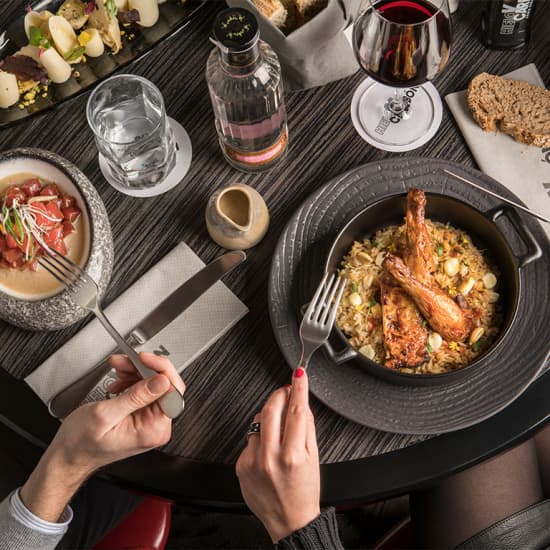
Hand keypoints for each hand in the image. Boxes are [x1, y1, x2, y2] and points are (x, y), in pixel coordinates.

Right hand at [20, 352, 184, 521]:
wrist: (68, 455)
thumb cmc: (80, 443)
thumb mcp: (105, 414)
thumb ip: (136, 396)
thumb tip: (162, 381)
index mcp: (153, 429)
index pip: (173, 391)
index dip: (160, 369)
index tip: (143, 358)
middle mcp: (156, 427)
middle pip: (163, 385)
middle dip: (142, 368)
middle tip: (124, 361)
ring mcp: (150, 422)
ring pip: (153, 385)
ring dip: (135, 373)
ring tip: (118, 370)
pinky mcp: (142, 417)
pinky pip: (144, 392)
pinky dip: (132, 381)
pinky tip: (119, 382)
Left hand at [236, 368, 319, 542]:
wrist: (289, 522)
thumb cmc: (304, 492)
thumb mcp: (314, 458)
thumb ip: (307, 427)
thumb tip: (302, 402)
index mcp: (293, 456)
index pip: (296, 411)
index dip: (298, 388)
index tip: (298, 374)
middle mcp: (271, 458)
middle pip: (271, 410)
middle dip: (279, 394)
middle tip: (286, 390)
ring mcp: (253, 461)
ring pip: (258, 421)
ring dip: (269, 416)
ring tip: (280, 429)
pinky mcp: (241, 465)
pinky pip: (250, 438)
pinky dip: (260, 437)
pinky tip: (268, 450)